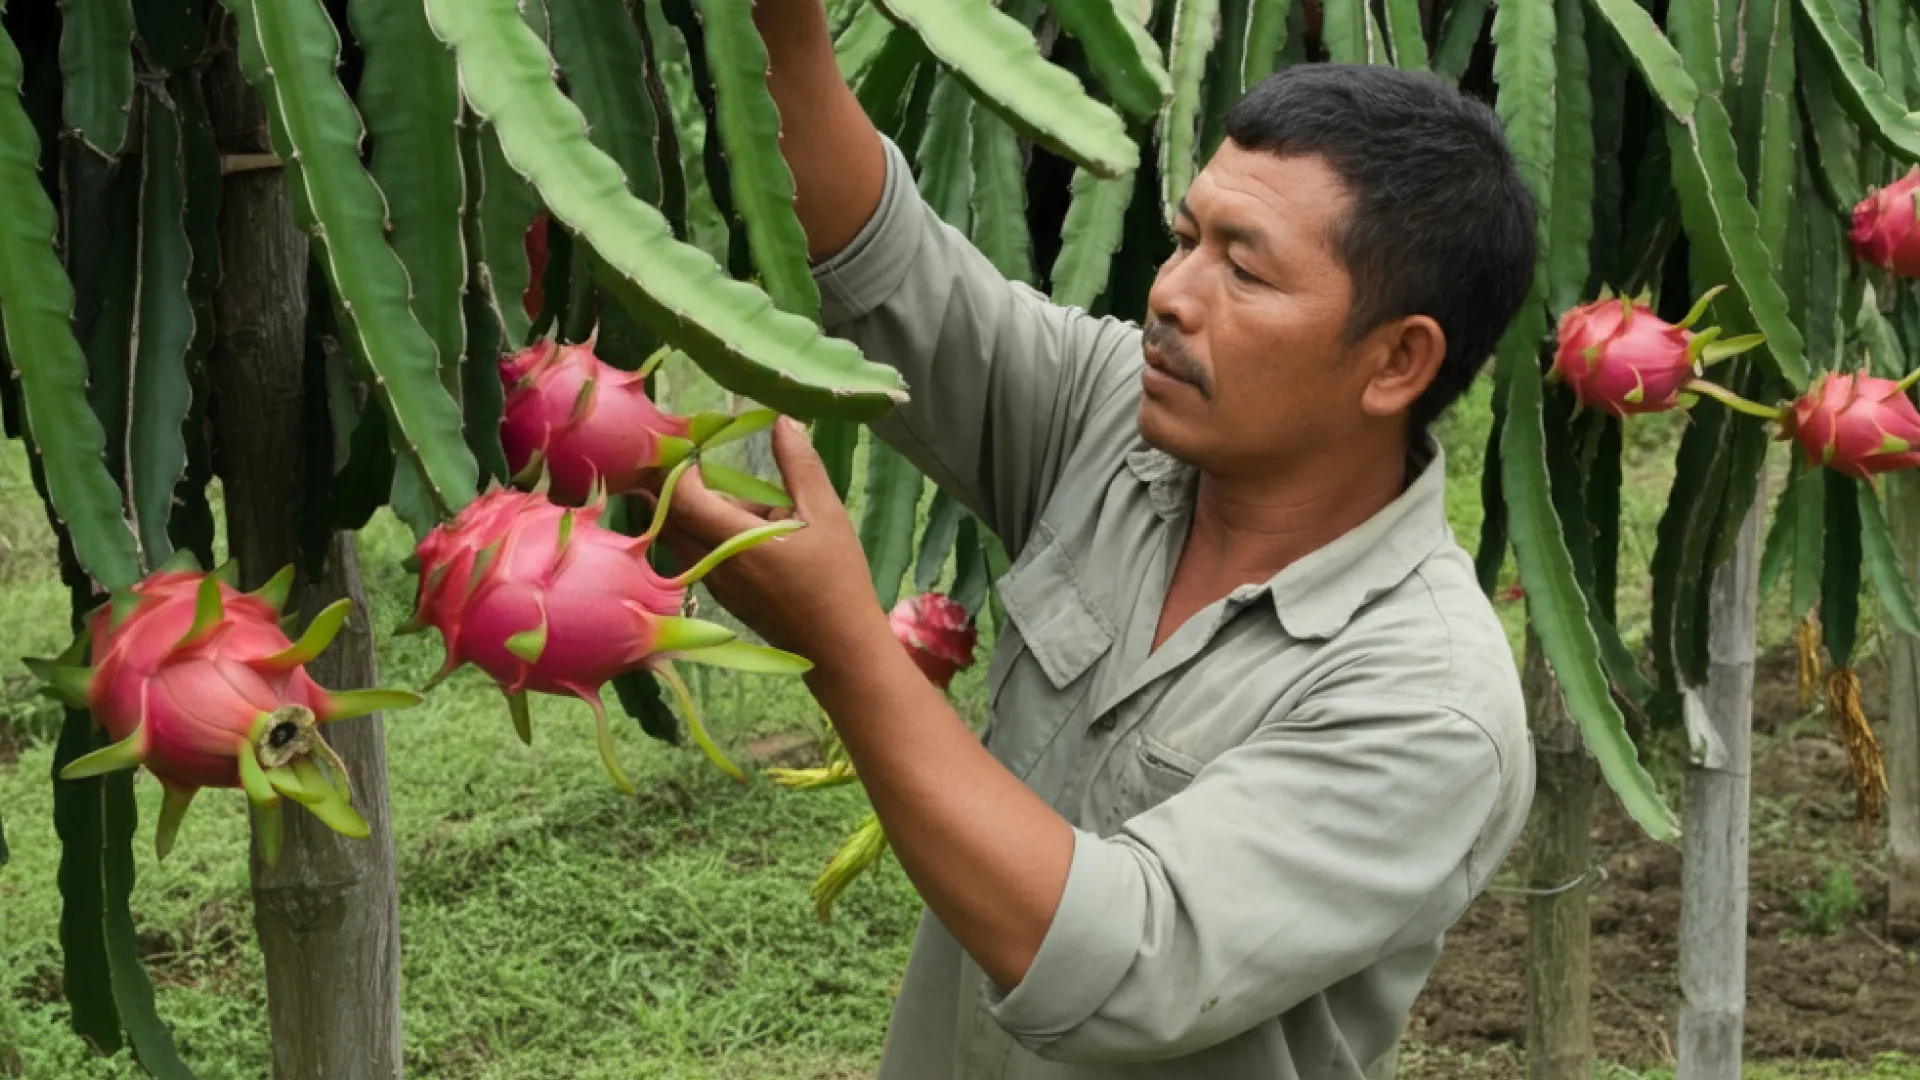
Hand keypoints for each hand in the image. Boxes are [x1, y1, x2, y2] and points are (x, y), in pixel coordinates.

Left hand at [654, 417, 890, 668]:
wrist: (840, 647)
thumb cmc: (837, 578)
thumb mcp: (826, 513)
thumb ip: (799, 465)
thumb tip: (781, 421)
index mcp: (734, 541)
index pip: (682, 496)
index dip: (679, 466)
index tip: (694, 444)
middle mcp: (712, 564)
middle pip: (671, 517)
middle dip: (677, 485)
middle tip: (699, 457)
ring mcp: (714, 583)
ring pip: (682, 537)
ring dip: (695, 511)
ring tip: (740, 497)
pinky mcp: (722, 596)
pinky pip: (698, 555)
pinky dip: (708, 534)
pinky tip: (753, 529)